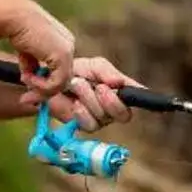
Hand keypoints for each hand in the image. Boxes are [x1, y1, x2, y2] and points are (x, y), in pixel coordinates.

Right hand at [7, 0, 77, 102]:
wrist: (15, 17)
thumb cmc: (17, 29)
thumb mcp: (27, 51)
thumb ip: (32, 64)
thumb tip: (30, 80)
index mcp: (62, 43)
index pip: (59, 71)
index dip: (44, 83)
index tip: (28, 91)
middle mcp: (69, 46)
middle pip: (61, 79)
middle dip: (42, 91)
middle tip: (25, 99)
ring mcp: (68, 51)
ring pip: (60, 84)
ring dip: (39, 88)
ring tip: (24, 79)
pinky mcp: (63, 56)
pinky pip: (56, 83)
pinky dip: (40, 86)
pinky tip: (27, 76)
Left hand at [21, 53, 135, 129]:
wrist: (53, 79)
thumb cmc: (77, 71)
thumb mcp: (95, 66)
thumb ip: (108, 72)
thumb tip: (118, 83)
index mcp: (121, 92)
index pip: (138, 98)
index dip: (139, 97)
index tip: (127, 90)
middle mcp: (114, 108)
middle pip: (124, 115)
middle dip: (111, 101)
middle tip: (99, 87)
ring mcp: (100, 119)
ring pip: (104, 118)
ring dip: (90, 100)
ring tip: (78, 85)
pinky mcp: (84, 126)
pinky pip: (90, 125)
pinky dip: (82, 112)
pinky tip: (75, 103)